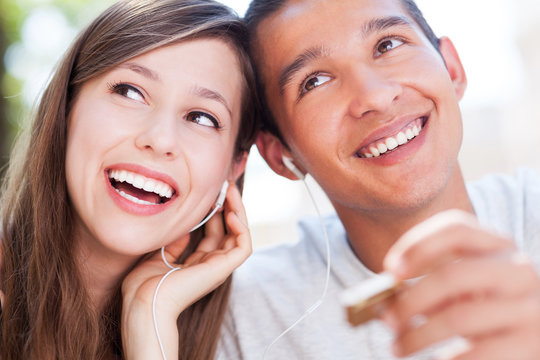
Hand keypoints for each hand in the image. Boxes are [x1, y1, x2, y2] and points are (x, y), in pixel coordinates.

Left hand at [121, 182, 251, 359]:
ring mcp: (218, 268)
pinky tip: (231, 212)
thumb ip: (173, 243)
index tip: (209, 194)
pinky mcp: (222, 269)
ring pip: (239, 235)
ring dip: (238, 211)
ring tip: (231, 191)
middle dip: (229, 207)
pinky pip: (243, 246)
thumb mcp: (158, 255)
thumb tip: (184, 229)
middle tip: (225, 185)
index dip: (214, 213)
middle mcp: (211, 266)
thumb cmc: (143, 287)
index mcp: (197, 265)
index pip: (214, 235)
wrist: (142, 303)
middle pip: (228, 232)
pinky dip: (242, 228)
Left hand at [382, 210, 539, 359]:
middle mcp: (517, 270)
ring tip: (398, 347)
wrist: (531, 336)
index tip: (390, 270)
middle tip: (387, 319)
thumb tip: (386, 304)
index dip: (418, 246)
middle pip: (453, 274)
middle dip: (411, 299)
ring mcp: (530, 306)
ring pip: (459, 317)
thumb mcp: (459, 288)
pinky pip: (478, 353)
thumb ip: (427, 287)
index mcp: (496, 245)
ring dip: (418, 336)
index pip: (456, 229)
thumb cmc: (482, 307)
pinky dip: (447, 359)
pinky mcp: (532, 343)